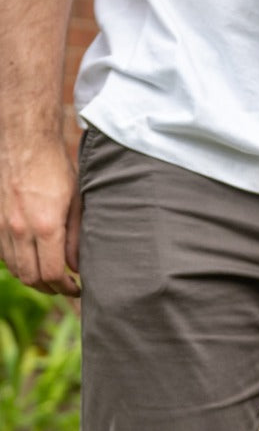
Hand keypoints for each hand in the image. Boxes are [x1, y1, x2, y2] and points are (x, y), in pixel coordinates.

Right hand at [0, 138, 81, 296]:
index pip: (51, 274)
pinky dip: (16, 263)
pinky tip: (32, 259)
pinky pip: (2, 253)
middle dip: (50, 288)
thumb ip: (76, 238)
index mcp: (44, 226)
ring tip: (51, 277)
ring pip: (14, 268)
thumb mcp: (76, 203)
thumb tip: (76, 267)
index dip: (66, 288)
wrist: (23, 142)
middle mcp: (18, 229)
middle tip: (66, 287)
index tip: (78, 288)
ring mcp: (1, 225)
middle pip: (30, 277)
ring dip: (32, 278)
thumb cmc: (56, 169)